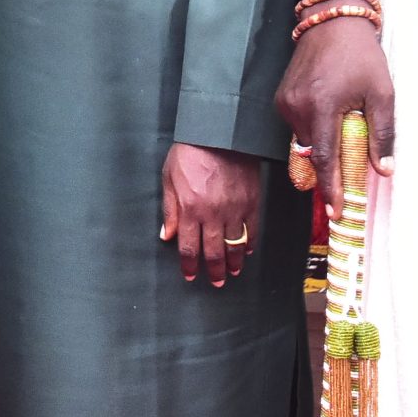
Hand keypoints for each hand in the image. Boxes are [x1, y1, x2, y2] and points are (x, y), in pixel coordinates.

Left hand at [160, 142, 263, 285]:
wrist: (220, 134)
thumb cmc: (190, 153)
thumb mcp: (169, 179)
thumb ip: (170, 210)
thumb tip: (166, 236)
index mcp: (190, 210)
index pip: (189, 247)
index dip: (189, 265)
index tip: (190, 276)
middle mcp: (212, 215)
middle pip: (213, 252)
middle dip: (213, 271)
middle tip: (215, 283)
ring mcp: (234, 210)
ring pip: (234, 246)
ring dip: (232, 263)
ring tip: (231, 273)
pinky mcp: (251, 203)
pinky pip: (251, 230)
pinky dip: (249, 244)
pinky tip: (246, 252)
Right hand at [273, 18, 394, 215]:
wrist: (333, 22)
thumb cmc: (361, 55)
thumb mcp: (382, 93)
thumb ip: (383, 134)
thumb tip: (383, 170)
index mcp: (323, 106)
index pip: (326, 159)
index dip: (332, 189)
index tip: (336, 212)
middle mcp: (298, 107)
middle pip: (315, 153)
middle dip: (332, 167)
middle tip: (350, 172)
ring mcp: (286, 102)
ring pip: (306, 141)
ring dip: (324, 144)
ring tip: (344, 125)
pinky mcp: (282, 98)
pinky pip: (298, 126)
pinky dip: (315, 130)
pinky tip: (330, 115)